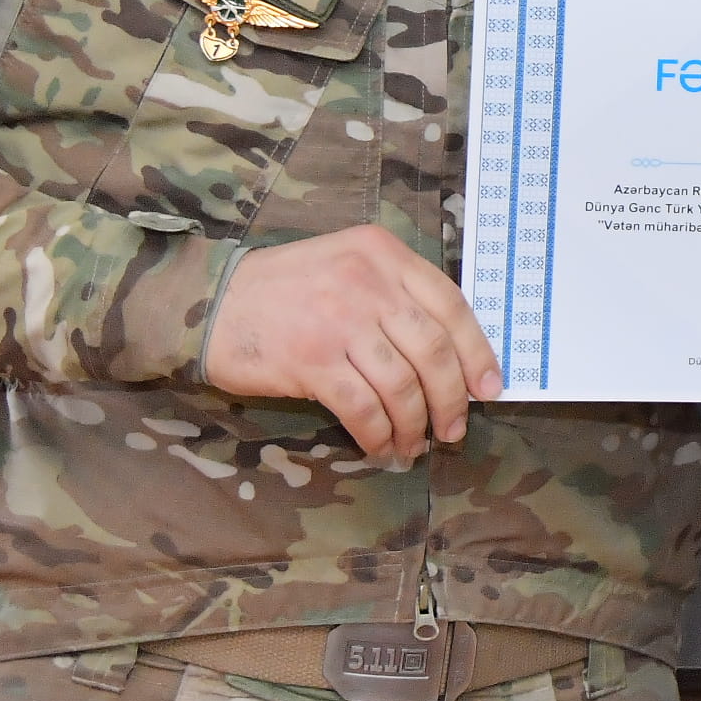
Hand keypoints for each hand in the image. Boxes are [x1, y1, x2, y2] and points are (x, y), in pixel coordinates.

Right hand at [199, 226, 501, 469]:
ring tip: (413, 445)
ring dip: (415, 425)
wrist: (211, 302)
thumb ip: (394, 293)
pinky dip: (379, 435)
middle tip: (452, 429)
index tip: (489, 388)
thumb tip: (449, 355)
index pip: (452, 305)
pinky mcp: (312, 360)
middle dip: (451, 399)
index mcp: (383, 253)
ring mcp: (340, 320)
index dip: (477, 353)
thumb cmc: (284, 289)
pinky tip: (381, 447)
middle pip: (434, 351)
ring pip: (403, 386)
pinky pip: (364, 408)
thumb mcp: (347, 265)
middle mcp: (368, 282)